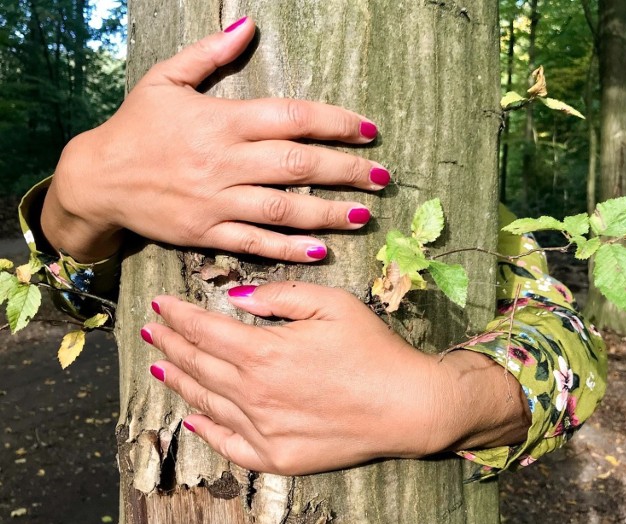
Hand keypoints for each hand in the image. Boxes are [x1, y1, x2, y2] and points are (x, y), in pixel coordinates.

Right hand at [43, 17, 387, 262]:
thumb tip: (248, 25)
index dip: (335, 122)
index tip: (368, 130)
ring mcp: (215, 201)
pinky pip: (254, 243)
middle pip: (297, 164)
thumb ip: (209, 53)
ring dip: (328, 213)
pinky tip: (320, 250)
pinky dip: (288, 248)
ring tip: (364, 214)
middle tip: (382, 177)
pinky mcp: (205, 233)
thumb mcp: (165, 80)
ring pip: (283, 208)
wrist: (97, 178)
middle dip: (346, 170)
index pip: (291, 117)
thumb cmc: (135, 127)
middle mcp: (224, 161)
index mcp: (221, 120)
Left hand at [141, 282, 529, 474]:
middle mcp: (253, 393)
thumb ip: (279, 295)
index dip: (178, 315)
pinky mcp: (277, 457)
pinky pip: (229, 444)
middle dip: (170, 344)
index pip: (204, 329)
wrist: (407, 406)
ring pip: (206, 401)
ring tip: (161, 367)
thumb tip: (237, 298)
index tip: (159, 305)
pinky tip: (193, 419)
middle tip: (151, 331)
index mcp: (263, 352)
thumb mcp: (331, 304)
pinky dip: (206, 430)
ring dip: (180, 380)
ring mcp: (262, 430)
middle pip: (198, 364)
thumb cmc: (372, 350)